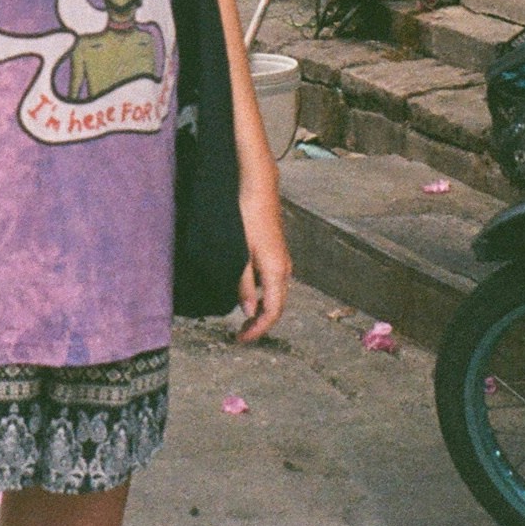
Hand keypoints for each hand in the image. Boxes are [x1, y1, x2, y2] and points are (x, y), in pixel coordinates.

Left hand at [232, 160, 291, 342]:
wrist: (259, 186)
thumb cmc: (247, 216)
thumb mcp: (239, 252)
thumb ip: (243, 284)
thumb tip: (248, 311)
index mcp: (277, 271)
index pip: (272, 312)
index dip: (258, 330)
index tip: (241, 339)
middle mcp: (285, 268)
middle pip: (277, 306)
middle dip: (260, 324)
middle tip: (240, 335)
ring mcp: (283, 260)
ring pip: (276, 294)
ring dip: (261, 310)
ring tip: (242, 319)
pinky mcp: (277, 252)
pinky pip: (273, 282)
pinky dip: (262, 294)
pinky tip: (247, 294)